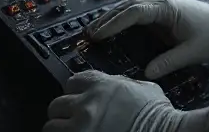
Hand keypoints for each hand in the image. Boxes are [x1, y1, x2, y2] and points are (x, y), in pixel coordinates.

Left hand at [41, 70, 180, 131]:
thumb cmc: (158, 114)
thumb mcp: (143, 88)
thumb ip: (121, 84)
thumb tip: (110, 86)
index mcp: (103, 86)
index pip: (73, 81)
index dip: (76, 91)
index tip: (78, 99)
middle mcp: (87, 104)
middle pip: (57, 104)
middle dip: (65, 112)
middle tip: (73, 119)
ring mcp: (81, 127)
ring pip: (51, 126)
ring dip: (61, 128)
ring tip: (72, 131)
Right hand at [86, 0, 208, 78]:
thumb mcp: (192, 51)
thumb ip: (169, 62)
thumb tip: (147, 72)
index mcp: (167, 7)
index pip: (133, 12)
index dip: (113, 23)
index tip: (98, 34)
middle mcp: (162, 0)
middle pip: (126, 6)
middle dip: (105, 19)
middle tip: (87, 34)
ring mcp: (161, 2)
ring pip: (129, 6)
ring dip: (111, 16)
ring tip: (94, 30)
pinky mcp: (162, 8)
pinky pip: (136, 10)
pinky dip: (121, 17)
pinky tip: (112, 25)